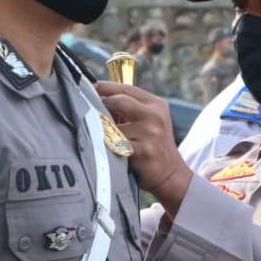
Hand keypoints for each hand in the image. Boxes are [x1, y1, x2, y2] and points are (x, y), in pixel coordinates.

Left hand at [95, 82, 192, 208]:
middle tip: (90, 108)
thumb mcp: (150, 121)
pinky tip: (110, 150)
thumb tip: (98, 97)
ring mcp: (150, 133)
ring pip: (114, 125)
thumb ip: (130, 108)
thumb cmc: (154, 145)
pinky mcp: (143, 151)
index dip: (106, 87)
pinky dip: (109, 146)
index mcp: (156, 105)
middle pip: (120, 101)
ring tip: (104, 136)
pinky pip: (115, 144)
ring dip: (105, 131)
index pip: (127, 89)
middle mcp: (155, 116)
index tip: (92, 87)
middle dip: (102, 103)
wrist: (171, 174)